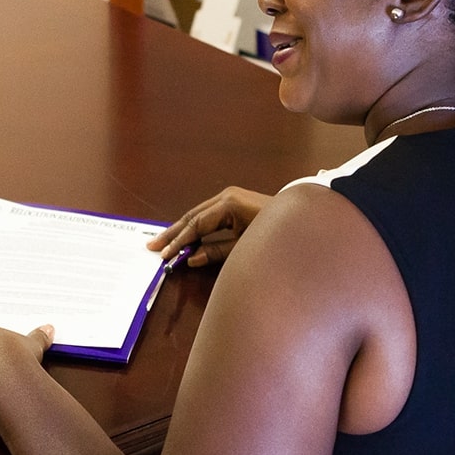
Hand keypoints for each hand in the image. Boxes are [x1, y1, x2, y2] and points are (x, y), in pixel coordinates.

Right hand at [148, 187, 270, 267]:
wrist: (301, 220)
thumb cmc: (276, 235)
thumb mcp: (245, 247)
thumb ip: (217, 252)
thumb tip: (192, 258)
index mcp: (229, 205)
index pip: (196, 225)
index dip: (179, 241)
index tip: (165, 254)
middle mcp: (226, 196)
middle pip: (192, 216)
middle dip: (173, 233)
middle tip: (153, 246)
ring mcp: (229, 197)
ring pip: (197, 214)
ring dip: (180, 229)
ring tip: (162, 242)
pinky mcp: (233, 201)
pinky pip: (207, 214)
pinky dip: (194, 226)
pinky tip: (183, 235)